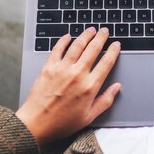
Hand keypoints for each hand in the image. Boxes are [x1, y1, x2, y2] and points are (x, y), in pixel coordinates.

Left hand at [16, 27, 120, 143]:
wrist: (36, 124)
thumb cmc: (62, 123)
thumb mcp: (89, 117)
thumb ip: (105, 101)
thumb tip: (116, 87)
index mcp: (90, 86)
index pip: (106, 63)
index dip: (113, 51)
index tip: (116, 45)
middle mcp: (77, 74)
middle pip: (93, 49)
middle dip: (101, 37)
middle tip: (105, 31)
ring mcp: (62, 68)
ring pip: (77, 45)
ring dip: (86, 35)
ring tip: (91, 30)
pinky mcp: (49, 67)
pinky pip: (58, 48)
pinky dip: (64, 40)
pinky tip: (68, 36)